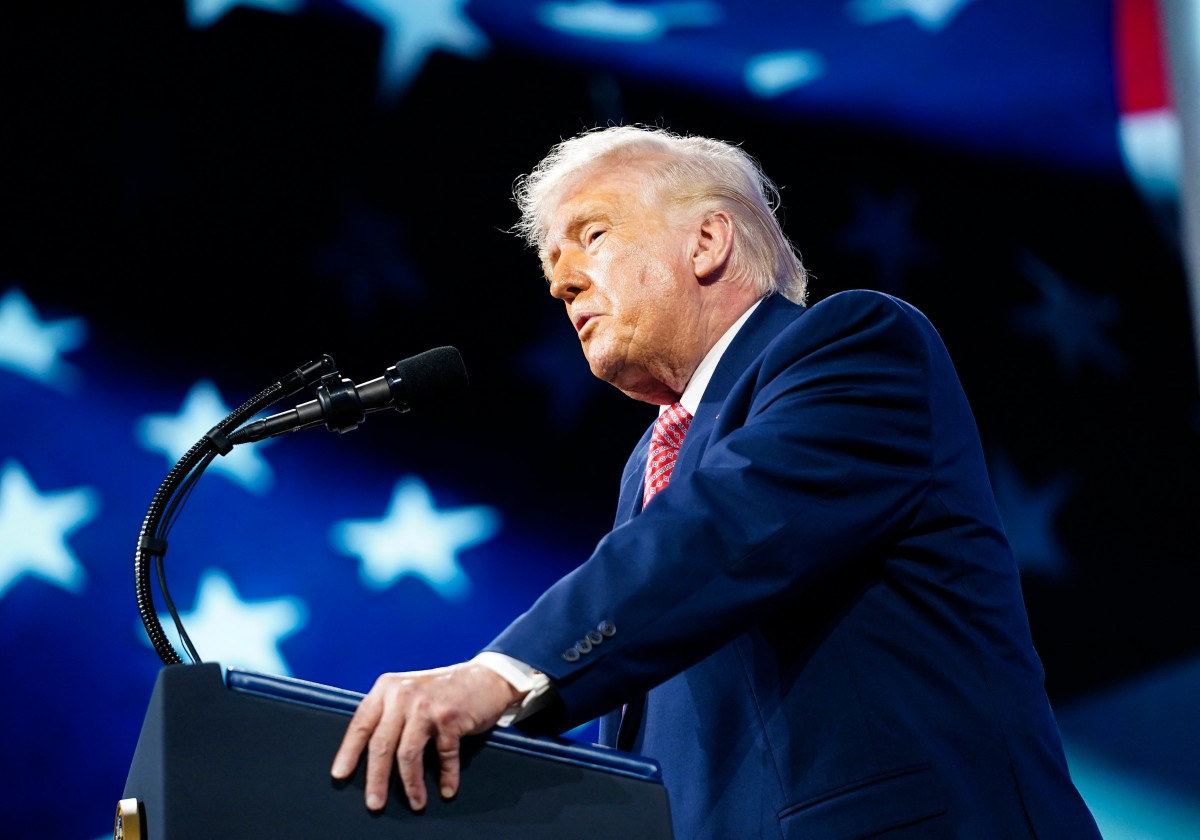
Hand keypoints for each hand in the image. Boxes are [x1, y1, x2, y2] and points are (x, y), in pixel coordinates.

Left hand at [330, 662, 521, 810]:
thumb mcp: (409, 692)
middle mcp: (403, 694)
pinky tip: (447, 789)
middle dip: (376, 779)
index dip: (349, 752)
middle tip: (374, 803)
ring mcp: (426, 706)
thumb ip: (389, 713)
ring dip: (411, 784)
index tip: (340, 774)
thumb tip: (367, 754)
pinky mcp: (449, 718)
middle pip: (381, 745)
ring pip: (407, 754)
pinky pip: (444, 756)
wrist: (486, 678)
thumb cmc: (443, 691)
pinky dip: (447, 776)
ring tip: (415, 803)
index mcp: (387, 688)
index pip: (361, 724)